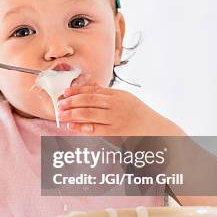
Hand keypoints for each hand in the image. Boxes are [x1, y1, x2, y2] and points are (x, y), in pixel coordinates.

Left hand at [56, 82, 184, 135]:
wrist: (157, 131)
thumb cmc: (139, 116)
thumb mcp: (126, 99)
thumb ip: (107, 93)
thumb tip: (91, 84)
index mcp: (119, 95)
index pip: (93, 91)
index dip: (77, 91)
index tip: (65, 93)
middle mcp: (117, 105)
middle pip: (89, 100)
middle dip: (72, 101)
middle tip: (60, 104)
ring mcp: (116, 119)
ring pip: (89, 114)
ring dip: (72, 113)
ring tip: (61, 114)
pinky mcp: (116, 133)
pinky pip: (94, 129)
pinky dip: (81, 127)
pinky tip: (71, 126)